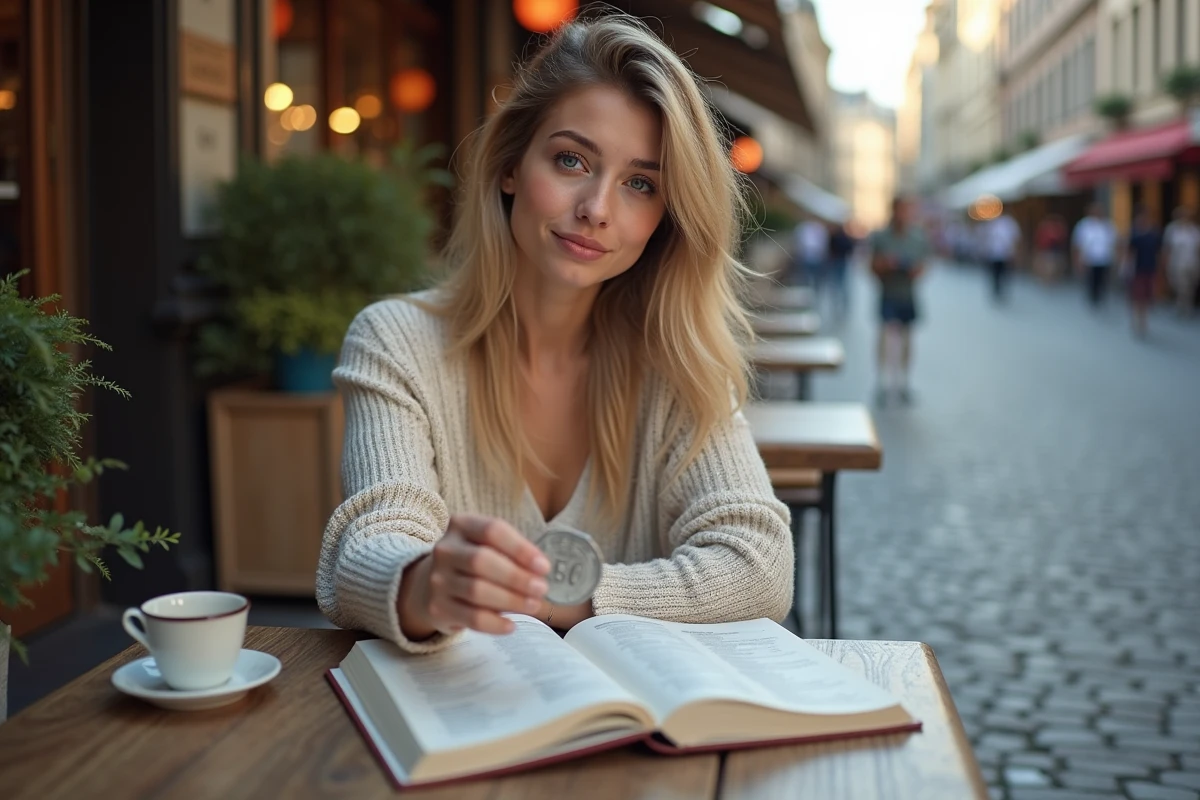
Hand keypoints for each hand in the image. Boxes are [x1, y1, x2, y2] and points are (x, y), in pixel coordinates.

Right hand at [398, 514, 550, 637]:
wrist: (429, 584)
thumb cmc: (472, 561)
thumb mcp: (487, 545)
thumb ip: (512, 553)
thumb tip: (539, 571)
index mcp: (461, 525)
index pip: (492, 530)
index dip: (520, 549)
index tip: (544, 567)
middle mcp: (445, 550)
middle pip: (481, 561)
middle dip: (516, 577)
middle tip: (541, 589)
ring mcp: (438, 580)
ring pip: (476, 591)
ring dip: (511, 600)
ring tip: (533, 605)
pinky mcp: (438, 608)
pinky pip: (470, 618)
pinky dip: (495, 623)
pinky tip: (511, 625)